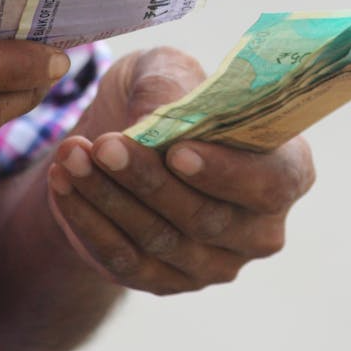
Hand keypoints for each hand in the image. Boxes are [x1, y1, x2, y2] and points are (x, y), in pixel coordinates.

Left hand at [46, 48, 316, 294]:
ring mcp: (215, 263)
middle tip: (105, 145)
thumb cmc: (162, 95)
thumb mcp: (165, 69)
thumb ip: (168, 82)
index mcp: (287, 169)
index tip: (177, 151)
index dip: (225, 172)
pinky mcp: (167, 281)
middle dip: (149, 181)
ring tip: (72, 154)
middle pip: (207, 217)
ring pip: (161, 241)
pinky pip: (125, 260)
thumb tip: (156, 114)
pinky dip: (88, 221)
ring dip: (109, 198)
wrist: (119, 140)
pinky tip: (63, 182)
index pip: (270, 183)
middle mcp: (259, 227)